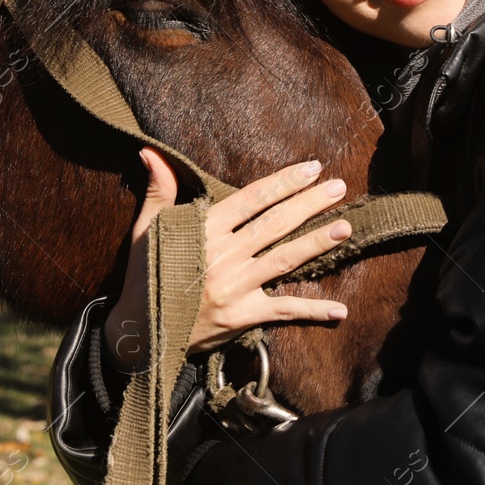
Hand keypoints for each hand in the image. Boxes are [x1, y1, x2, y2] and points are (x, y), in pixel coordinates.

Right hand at [103, 149, 351, 370]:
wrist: (140, 332)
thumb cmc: (145, 275)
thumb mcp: (145, 230)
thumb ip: (158, 191)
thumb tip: (150, 153)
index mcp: (203, 231)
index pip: (251, 199)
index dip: (283, 182)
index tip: (311, 168)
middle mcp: (223, 257)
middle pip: (274, 224)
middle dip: (309, 203)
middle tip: (339, 187)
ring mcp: (235, 287)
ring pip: (284, 259)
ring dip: (317, 242)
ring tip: (345, 227)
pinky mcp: (242, 316)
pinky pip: (283, 310)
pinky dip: (312, 311)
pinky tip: (339, 310)